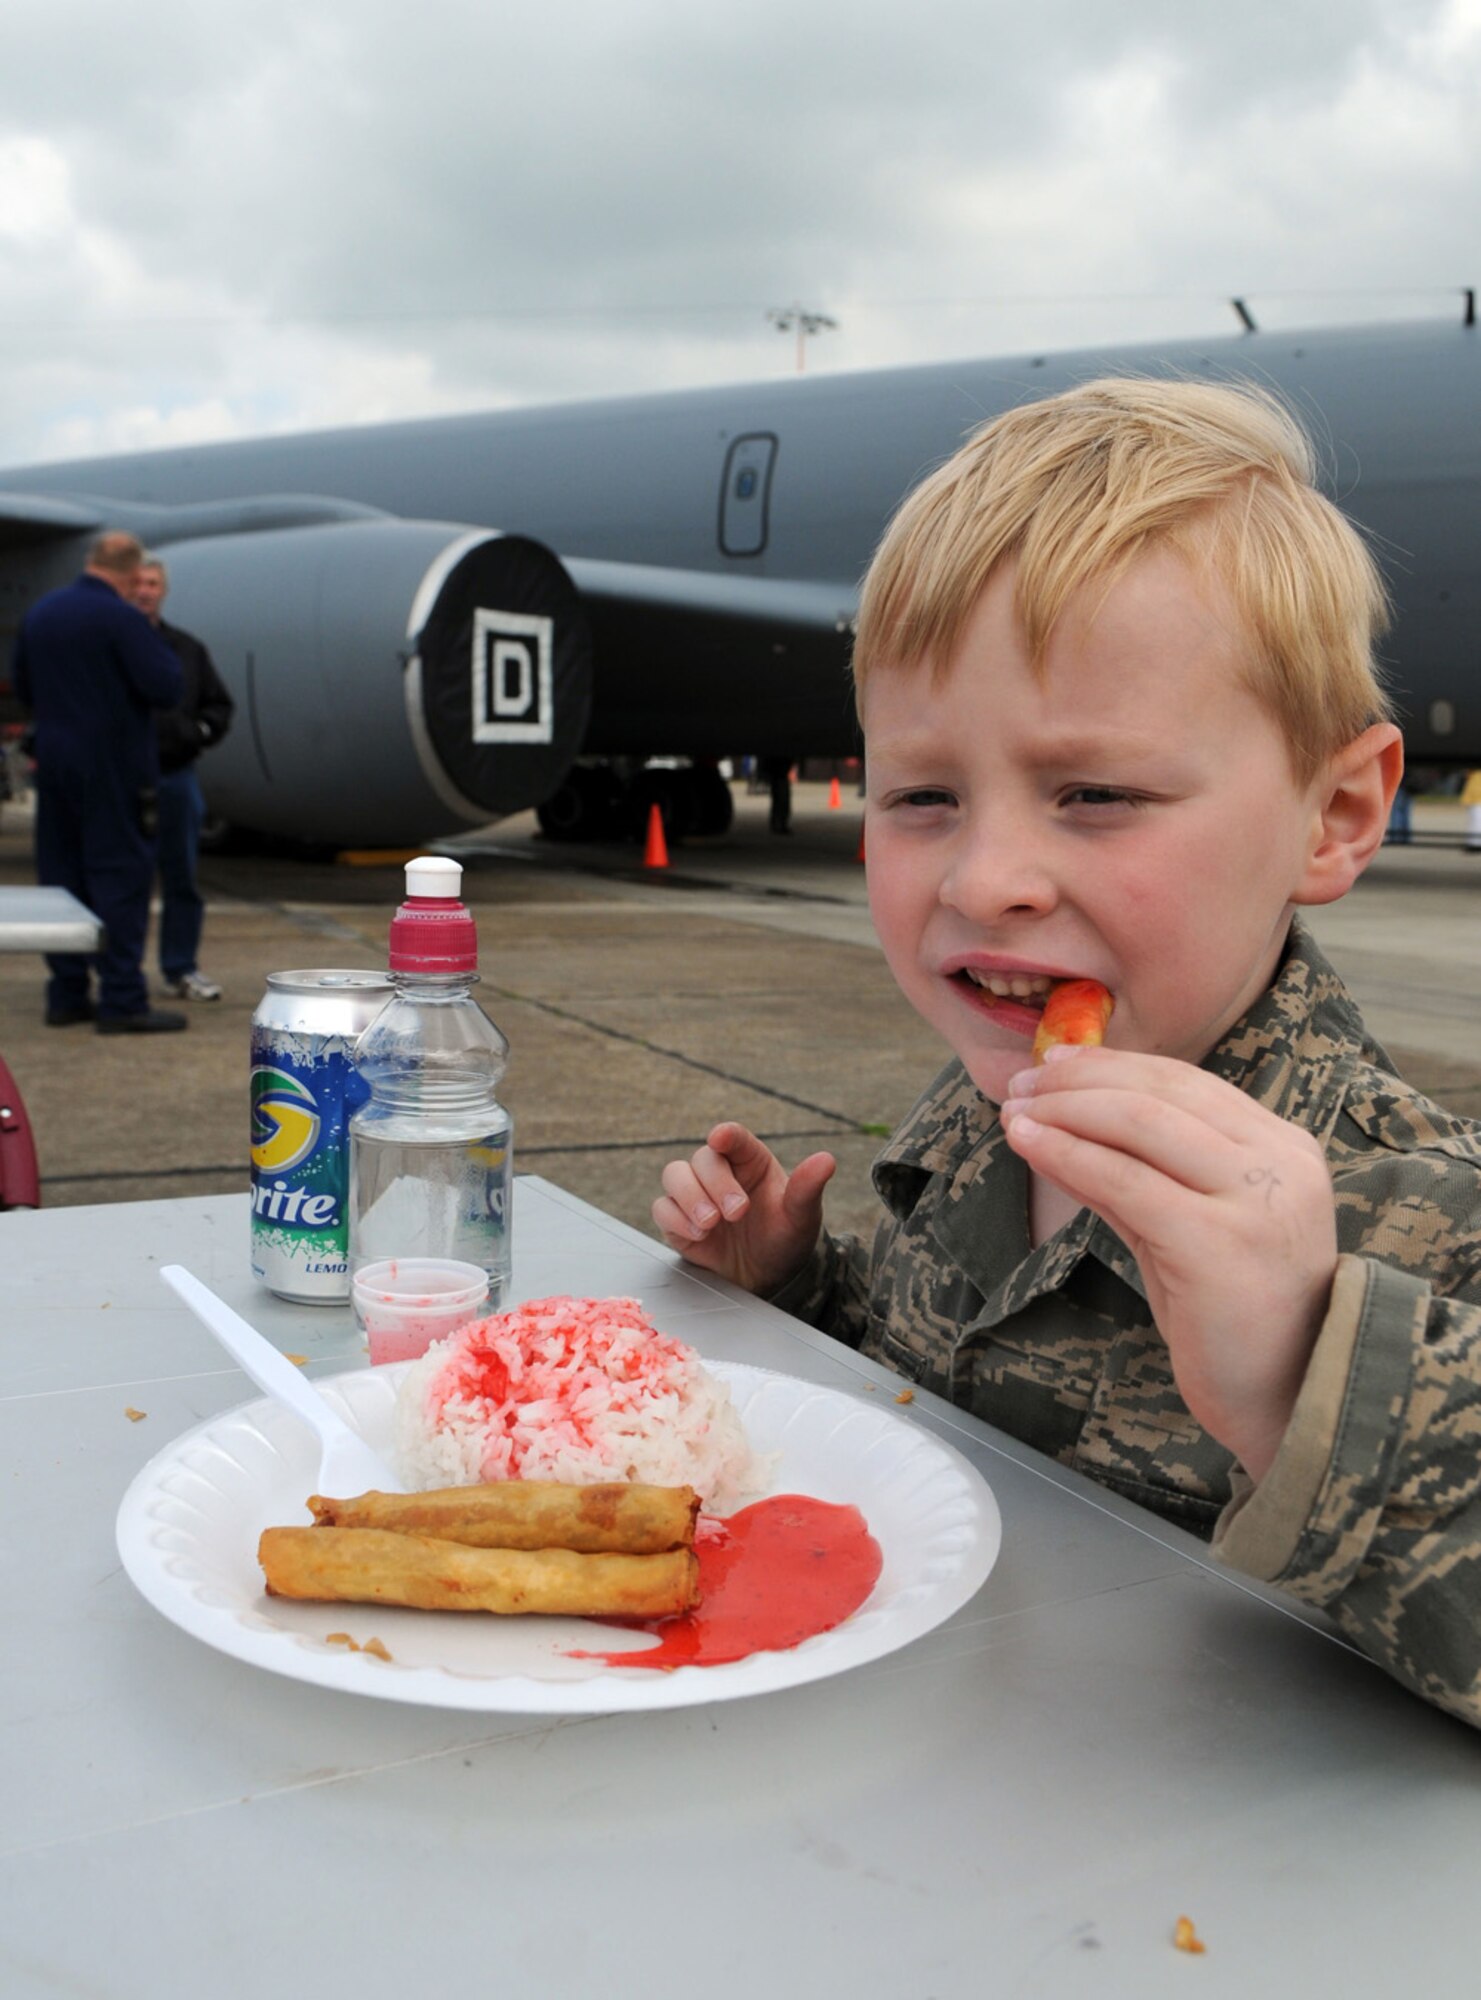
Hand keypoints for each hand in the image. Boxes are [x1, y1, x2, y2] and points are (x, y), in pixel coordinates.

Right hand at [653, 1122, 835, 1295]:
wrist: (768, 1278)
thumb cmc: (786, 1238)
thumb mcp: (801, 1216)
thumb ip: (807, 1188)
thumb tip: (827, 1160)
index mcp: (750, 1160)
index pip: (733, 1138)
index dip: (725, 1135)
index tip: (719, 1139)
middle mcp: (720, 1172)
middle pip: (702, 1159)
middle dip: (716, 1184)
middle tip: (737, 1212)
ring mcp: (696, 1195)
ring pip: (674, 1176)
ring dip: (689, 1197)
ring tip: (711, 1223)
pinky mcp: (678, 1220)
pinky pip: (663, 1208)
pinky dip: (676, 1219)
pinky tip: (700, 1235)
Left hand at [999, 1048, 1337, 1479]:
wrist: (1286, 1395)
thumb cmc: (1234, 1314)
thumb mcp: (1192, 1225)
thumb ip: (1142, 1173)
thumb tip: (1061, 1122)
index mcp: (1283, 1147)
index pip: (1186, 1082)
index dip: (1112, 1066)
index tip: (1053, 1065)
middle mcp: (1278, 1161)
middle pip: (1160, 1094)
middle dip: (1080, 1082)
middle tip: (1020, 1087)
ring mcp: (1253, 1200)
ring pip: (1140, 1124)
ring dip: (1065, 1110)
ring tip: (1014, 1113)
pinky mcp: (1217, 1243)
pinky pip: (1126, 1181)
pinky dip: (1068, 1155)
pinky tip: (1029, 1146)